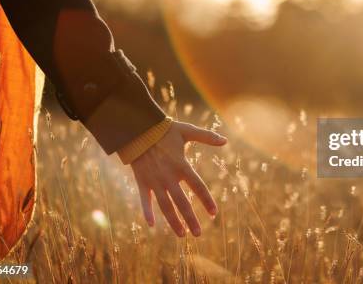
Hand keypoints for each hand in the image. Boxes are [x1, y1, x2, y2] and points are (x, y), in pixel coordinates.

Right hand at [131, 121, 226, 236]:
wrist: (137, 129)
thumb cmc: (164, 130)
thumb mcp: (186, 131)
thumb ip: (206, 137)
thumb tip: (225, 141)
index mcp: (181, 165)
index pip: (198, 187)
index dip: (207, 201)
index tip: (213, 214)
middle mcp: (168, 177)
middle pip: (182, 203)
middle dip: (191, 219)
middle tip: (198, 234)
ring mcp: (154, 181)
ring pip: (165, 206)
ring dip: (173, 221)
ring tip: (182, 235)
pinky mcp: (142, 181)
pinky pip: (144, 200)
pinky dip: (147, 212)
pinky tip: (152, 225)